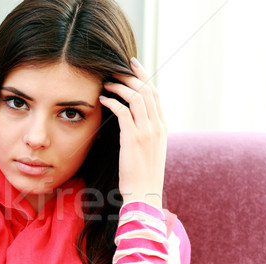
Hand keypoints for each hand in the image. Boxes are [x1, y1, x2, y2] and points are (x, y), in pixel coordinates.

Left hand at [99, 57, 166, 209]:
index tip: (133, 66)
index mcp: (162, 128)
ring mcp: (148, 132)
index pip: (155, 95)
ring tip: (106, 81)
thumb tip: (132, 125)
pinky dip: (113, 101)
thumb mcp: (148, 153)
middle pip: (148, 90)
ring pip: (137, 97)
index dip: (144, 78)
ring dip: (120, 85)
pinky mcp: (133, 139)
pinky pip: (123, 111)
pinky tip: (102, 99)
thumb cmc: (142, 177)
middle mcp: (158, 127)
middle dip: (132, 75)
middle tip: (117, 66)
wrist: (144, 195)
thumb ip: (144, 136)